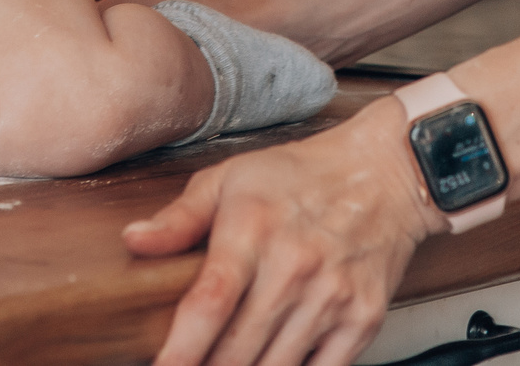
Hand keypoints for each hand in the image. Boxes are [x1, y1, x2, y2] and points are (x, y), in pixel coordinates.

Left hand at [126, 99, 442, 365]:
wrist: (386, 173)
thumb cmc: (301, 175)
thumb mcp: (231, 178)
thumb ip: (180, 217)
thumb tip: (134, 240)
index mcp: (252, 230)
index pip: (209, 304)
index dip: (180, 352)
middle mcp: (293, 267)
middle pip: (236, 351)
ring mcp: (331, 297)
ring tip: (226, 365)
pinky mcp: (362, 319)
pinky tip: (271, 364)